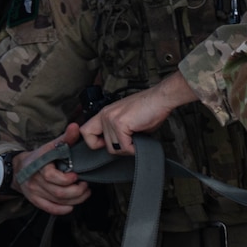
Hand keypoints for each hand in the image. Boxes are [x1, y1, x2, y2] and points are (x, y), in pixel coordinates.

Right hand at [18, 124, 88, 215]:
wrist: (18, 169)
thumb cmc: (39, 157)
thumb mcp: (51, 146)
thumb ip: (65, 138)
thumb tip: (76, 127)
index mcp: (39, 165)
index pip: (51, 176)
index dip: (66, 179)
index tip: (77, 176)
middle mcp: (35, 180)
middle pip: (58, 192)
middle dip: (76, 191)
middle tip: (85, 186)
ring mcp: (34, 192)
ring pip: (57, 201)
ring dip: (75, 199)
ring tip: (84, 192)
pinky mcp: (35, 201)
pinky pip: (49, 208)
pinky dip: (62, 209)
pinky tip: (72, 205)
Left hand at [81, 73, 195, 155]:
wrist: (160, 98)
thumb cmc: (149, 108)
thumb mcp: (128, 121)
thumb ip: (119, 133)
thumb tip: (120, 147)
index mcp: (105, 113)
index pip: (86, 132)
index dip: (95, 143)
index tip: (108, 144)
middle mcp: (105, 115)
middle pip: (103, 145)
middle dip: (119, 148)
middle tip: (130, 142)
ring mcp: (111, 119)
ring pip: (114, 148)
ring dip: (128, 148)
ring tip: (137, 137)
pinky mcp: (120, 123)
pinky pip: (124, 146)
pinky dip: (134, 148)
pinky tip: (140, 138)